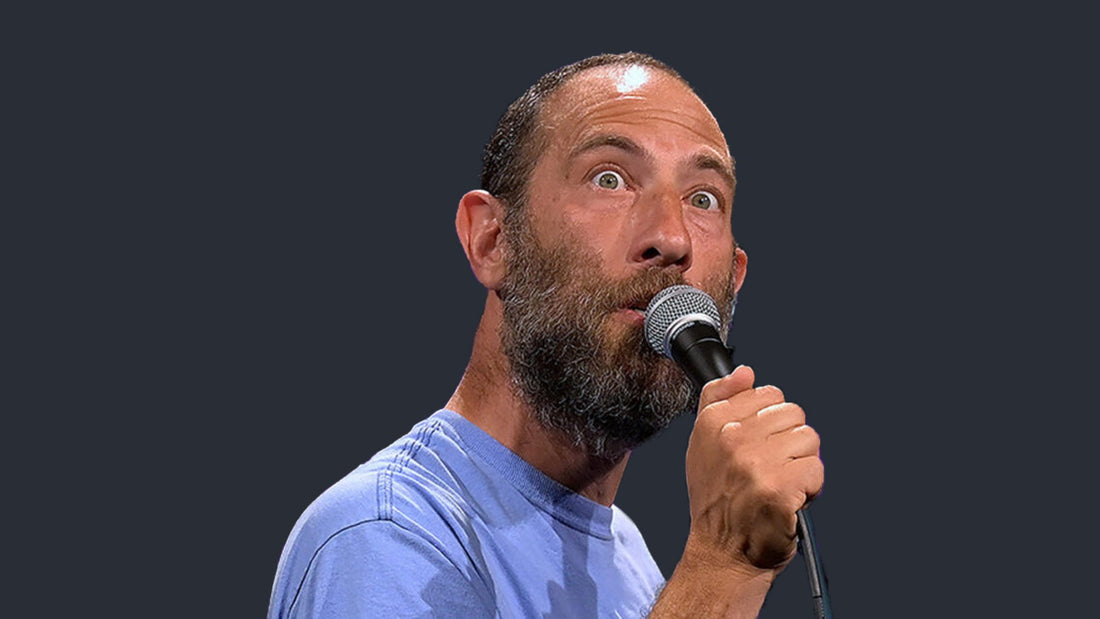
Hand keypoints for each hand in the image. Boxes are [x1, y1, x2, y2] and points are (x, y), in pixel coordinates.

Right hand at [682, 365, 823, 572]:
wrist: (723, 554)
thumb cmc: (717, 501)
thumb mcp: (703, 444)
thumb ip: (720, 399)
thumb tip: (744, 371)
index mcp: (713, 421)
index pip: (768, 393)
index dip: (770, 423)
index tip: (758, 446)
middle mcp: (732, 437)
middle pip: (793, 413)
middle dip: (789, 442)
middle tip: (770, 469)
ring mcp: (756, 462)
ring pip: (808, 439)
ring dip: (802, 465)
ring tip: (780, 484)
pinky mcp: (780, 488)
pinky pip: (816, 470)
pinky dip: (810, 488)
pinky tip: (790, 499)